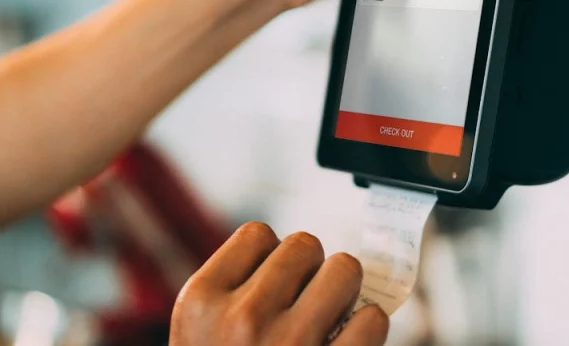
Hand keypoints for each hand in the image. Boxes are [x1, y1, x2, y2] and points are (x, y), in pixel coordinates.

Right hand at [171, 222, 388, 345]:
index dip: (272, 256)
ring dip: (343, 290)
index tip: (273, 286)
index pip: (257, 233)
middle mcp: (241, 319)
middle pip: (304, 243)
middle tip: (304, 303)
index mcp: (200, 302)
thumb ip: (228, 292)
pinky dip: (367, 327)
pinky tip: (347, 342)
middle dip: (310, 269)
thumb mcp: (196, 336)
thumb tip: (296, 255)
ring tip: (329, 316)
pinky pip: (372, 318)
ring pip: (344, 268)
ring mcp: (290, 345)